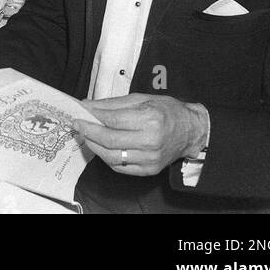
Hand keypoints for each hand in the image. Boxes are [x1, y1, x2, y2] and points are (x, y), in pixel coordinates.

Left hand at [74, 94, 207, 175]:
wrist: (191, 131)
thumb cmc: (166, 111)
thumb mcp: (140, 99)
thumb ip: (112, 104)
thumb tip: (87, 105)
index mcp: (149, 119)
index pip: (112, 120)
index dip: (92, 116)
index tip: (79, 111)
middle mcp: (150, 141)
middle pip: (109, 140)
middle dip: (88, 132)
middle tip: (78, 124)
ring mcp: (150, 158)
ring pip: (112, 156)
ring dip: (94, 146)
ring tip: (86, 136)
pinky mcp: (150, 170)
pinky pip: (121, 167)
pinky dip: (107, 157)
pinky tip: (101, 147)